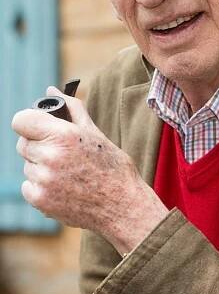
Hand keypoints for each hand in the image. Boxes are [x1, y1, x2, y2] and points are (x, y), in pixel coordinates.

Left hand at [11, 87, 167, 254]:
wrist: (122, 203)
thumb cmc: (112, 165)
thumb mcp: (94, 132)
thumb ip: (71, 108)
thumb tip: (51, 90)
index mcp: (64, 135)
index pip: (21, 120)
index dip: (29, 121)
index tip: (39, 126)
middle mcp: (49, 156)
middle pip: (23, 143)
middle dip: (39, 144)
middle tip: (63, 152)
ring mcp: (43, 180)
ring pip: (27, 165)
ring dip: (41, 165)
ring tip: (70, 171)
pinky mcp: (39, 200)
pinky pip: (28, 185)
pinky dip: (41, 185)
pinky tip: (64, 186)